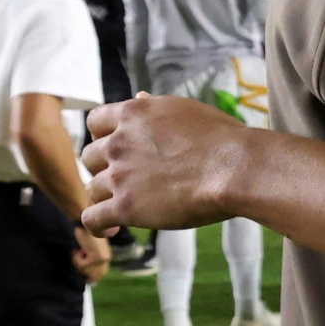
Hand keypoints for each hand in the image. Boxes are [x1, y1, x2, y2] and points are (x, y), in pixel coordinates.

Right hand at [73, 228, 112, 283]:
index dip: (91, 278)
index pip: (100, 274)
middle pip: (92, 276)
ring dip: (78, 261)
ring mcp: (103, 258)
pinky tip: (79, 248)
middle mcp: (107, 258)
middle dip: (83, 269)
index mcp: (107, 256)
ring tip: (79, 250)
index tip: (86, 280)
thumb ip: (89, 260)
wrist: (85, 222)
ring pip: (85, 270)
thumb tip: (89, 279)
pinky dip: (77, 257)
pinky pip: (81, 264)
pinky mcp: (97, 257)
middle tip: (78, 256)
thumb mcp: (89, 249)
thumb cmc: (84, 234)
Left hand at [80, 94, 247, 234]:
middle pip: (89, 157)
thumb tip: (138, 97)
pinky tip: (112, 229)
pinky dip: (99, 225)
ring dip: (106, 197)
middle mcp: (119, 142)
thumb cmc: (221, 138)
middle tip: (123, 179)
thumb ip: (155, 106)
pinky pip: (93, 218)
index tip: (111, 147)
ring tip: (122, 208)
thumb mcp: (185, 109)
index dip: (100, 136)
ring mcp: (119, 176)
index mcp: (133, 114)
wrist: (235, 168)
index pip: (95, 121)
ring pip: (92, 189)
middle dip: (103, 168)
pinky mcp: (125, 207)